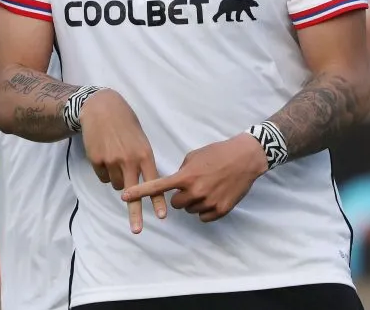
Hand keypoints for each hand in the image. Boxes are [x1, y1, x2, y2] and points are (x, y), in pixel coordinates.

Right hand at [79, 89, 167, 233]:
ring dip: (118, 180)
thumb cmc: (125, 124)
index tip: (162, 216)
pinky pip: (103, 177)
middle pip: (133, 192)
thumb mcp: (141, 140)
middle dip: (135, 213)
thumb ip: (143, 161)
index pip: (153, 182)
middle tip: (137, 230)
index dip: (157, 200)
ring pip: (117, 185)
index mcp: (144, 154)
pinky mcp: (97, 161)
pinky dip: (105, 172)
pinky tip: (105, 156)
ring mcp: (112, 161)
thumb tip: (142, 184)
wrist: (102, 109)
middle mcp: (129, 160)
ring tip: (116, 160)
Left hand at [121, 133, 267, 223]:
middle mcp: (195, 191)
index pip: (158, 186)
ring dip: (194, 202)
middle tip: (192, 185)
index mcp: (186, 176)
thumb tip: (174, 184)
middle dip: (180, 196)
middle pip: (176, 204)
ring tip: (207, 187)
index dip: (140, 192)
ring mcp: (209, 202)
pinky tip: (214, 196)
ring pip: (190, 210)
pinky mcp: (220, 211)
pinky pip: (203, 217)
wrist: (245, 158)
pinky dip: (205, 209)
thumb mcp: (194, 156)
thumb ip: (181, 171)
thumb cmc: (218, 153)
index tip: (124, 197)